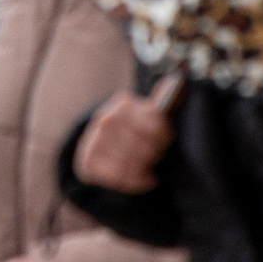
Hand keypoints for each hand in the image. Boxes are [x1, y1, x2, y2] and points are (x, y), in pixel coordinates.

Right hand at [74, 78, 180, 193]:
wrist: (100, 146)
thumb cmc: (135, 131)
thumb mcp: (149, 115)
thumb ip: (162, 101)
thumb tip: (175, 78)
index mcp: (124, 103)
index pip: (155, 125)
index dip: (164, 138)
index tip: (164, 142)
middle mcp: (105, 118)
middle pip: (144, 147)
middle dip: (154, 155)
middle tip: (155, 157)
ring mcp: (93, 140)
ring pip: (131, 163)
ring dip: (144, 169)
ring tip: (147, 168)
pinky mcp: (87, 161)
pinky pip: (118, 178)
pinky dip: (135, 182)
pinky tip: (141, 178)